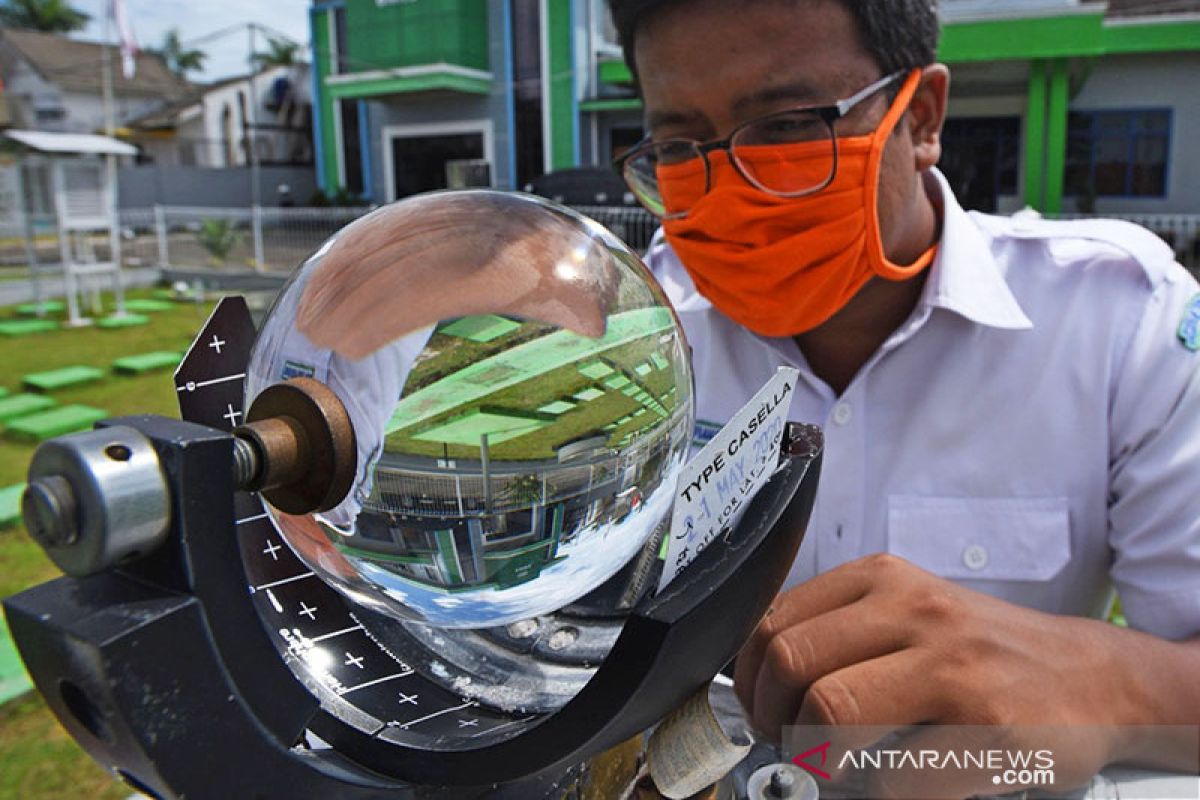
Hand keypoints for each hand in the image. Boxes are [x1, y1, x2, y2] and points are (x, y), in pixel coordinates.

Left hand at [733, 554, 1136, 796]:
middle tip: (790, 746)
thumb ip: (840, 631)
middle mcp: (914, 612)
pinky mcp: (989, 728)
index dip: (750, 680)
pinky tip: (893, 785)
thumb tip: (759, 684)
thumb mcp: (909, 612)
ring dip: (818, 759)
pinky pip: (894, 778)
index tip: (761, 710)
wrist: (1095, 678)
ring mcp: (953, 668)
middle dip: (774, 720)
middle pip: (791, 665)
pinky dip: (877, 794)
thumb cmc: (987, 653)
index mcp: (883, 579)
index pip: (774, 622)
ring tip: (836, 768)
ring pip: (830, 714)